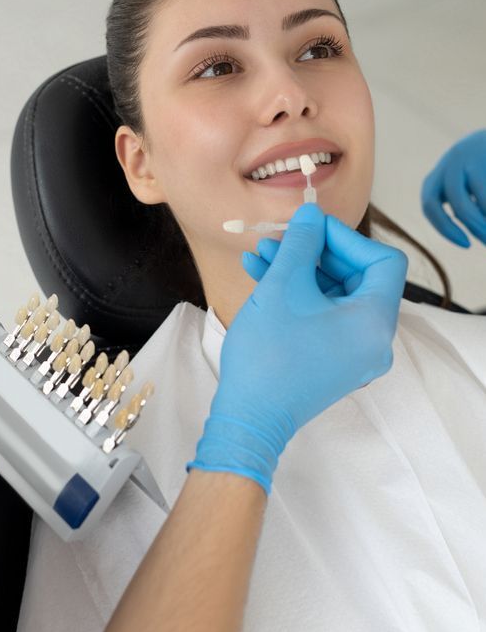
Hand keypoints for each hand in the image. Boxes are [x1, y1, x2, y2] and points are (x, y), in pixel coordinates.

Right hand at [187, 203, 407, 493]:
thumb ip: (301, 243)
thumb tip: (312, 214)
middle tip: (281, 236)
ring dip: (301, 270)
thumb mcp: (283, 286)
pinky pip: (324, 317)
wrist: (249, 416)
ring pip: (334, 296)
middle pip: (358, 277)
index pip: (383, 261)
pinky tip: (262, 275)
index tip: (311, 228)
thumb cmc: (268, 354)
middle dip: (316, 251)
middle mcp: (374, 340)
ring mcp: (354, 354)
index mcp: (375, 321)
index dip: (348, 238)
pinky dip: (299, 295)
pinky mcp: (334, 362)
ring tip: (261, 253)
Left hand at [421, 129, 485, 246]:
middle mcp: (447, 167)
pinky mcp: (484, 157)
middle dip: (471, 226)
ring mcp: (467, 159)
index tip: (467, 245)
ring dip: (484, 219)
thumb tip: (473, 237)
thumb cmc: (475, 170)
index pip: (430, 206)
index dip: (446, 228)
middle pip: (453, 203)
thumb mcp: (461, 188)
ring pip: (474, 200)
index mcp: (434, 179)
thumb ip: (462, 208)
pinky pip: (485, 192)